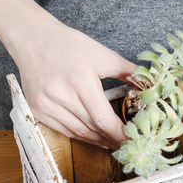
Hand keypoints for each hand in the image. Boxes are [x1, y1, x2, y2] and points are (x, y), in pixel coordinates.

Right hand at [0, 0, 134, 148]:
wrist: (33, 39)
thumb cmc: (69, 45)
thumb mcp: (102, 54)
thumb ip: (127, 71)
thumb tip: (148, 84)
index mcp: (80, 82)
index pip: (103, 118)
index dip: (119, 133)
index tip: (133, 139)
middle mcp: (60, 96)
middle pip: (92, 128)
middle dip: (111, 138)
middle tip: (127, 143)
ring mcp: (46, 105)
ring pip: (78, 132)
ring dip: (97, 140)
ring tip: (113, 142)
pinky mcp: (37, 110)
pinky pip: (63, 130)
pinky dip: (80, 135)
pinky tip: (93, 136)